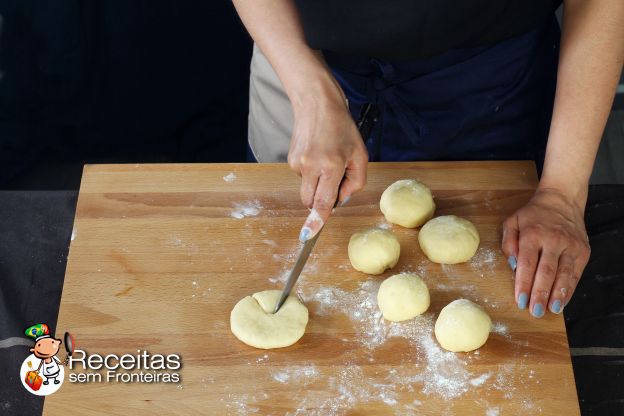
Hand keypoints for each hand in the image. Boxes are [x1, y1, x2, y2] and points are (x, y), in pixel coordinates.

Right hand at [288, 80, 368, 241]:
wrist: (316, 104)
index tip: (307, 236)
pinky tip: (317, 154)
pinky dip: (311, 172)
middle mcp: (311, 166)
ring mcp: (298, 163)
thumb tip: (339, 200)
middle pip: (310, 202)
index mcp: (331, 165)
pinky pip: (302, 177)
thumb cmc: (342, 128)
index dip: (316, 221)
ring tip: (327, 159)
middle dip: (320, 202)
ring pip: (307, 189)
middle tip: (335, 181)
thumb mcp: (360, 154)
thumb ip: (355, 182)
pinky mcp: (290, 159)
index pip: (322, 202)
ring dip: (317, 183)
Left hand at [502, 187, 589, 316]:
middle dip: (540, 293)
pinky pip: (576, 273)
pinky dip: (569, 289)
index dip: (523, 284)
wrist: (561, 201)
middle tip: (534, 311)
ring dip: (558, 294)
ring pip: (564, 274)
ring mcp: (570, 246)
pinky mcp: (582, 251)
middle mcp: (553, 240)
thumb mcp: (512, 222)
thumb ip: (508, 243)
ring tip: (551, 310)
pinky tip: (563, 301)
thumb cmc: (532, 215)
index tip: (520, 300)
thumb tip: (513, 265)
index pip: (527, 264)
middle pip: (546, 272)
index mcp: (532, 234)